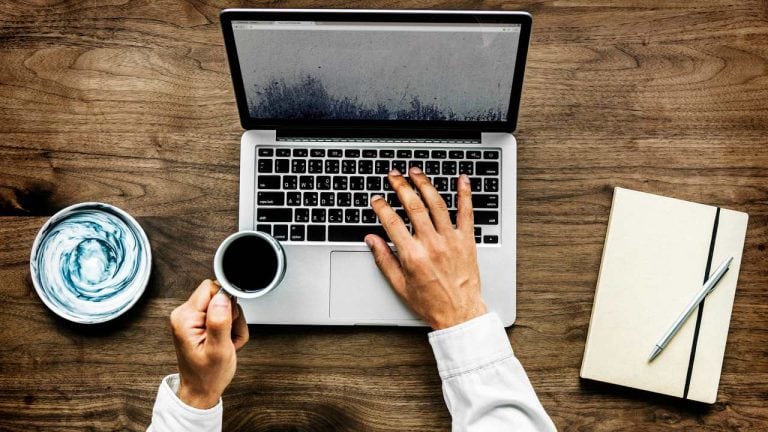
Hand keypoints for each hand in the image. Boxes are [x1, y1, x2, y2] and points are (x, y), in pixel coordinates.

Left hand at [169, 279, 248, 408]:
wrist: (201, 390)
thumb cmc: (207, 376)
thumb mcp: (218, 350)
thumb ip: (220, 321)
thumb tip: (223, 297)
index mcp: (185, 318)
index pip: (211, 288)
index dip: (226, 301)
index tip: (229, 320)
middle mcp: (185, 314)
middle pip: (219, 296)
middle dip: (231, 315)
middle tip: (228, 336)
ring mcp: (192, 319)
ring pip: (224, 306)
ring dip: (233, 324)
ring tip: (227, 342)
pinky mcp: (200, 323)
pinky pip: (223, 315)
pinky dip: (230, 328)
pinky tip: (225, 342)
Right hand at [365, 167, 486, 329]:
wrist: (460, 314)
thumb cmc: (431, 303)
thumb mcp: (399, 285)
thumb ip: (384, 259)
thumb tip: (371, 240)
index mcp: (412, 256)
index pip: (392, 222)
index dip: (381, 207)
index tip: (377, 199)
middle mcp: (431, 244)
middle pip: (413, 206)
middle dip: (401, 186)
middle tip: (394, 175)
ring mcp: (450, 240)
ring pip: (437, 204)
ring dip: (425, 184)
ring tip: (416, 172)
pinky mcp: (467, 241)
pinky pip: (467, 213)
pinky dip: (465, 194)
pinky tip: (461, 180)